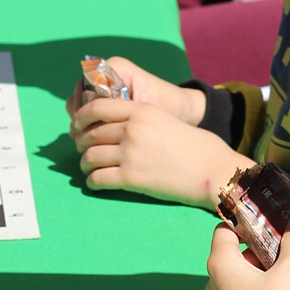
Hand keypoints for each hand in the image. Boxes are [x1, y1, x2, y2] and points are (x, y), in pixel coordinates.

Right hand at [66, 56, 205, 129]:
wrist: (180, 109)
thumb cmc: (166, 107)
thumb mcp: (143, 111)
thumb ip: (115, 115)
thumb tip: (82, 125)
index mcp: (116, 67)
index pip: (87, 86)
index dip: (84, 108)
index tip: (86, 128)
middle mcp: (107, 70)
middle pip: (79, 94)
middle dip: (80, 117)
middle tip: (82, 139)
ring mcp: (104, 82)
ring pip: (79, 102)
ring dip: (81, 122)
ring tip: (86, 141)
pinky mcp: (104, 95)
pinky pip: (85, 108)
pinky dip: (86, 123)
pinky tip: (92, 140)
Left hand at [75, 102, 248, 207]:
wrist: (212, 169)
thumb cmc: (194, 146)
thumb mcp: (164, 120)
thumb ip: (137, 119)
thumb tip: (110, 127)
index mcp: (141, 111)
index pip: (97, 107)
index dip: (81, 117)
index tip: (77, 126)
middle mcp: (132, 129)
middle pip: (90, 134)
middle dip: (81, 143)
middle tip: (83, 150)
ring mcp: (130, 154)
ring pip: (90, 157)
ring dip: (85, 164)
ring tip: (89, 168)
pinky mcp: (131, 178)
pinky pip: (97, 179)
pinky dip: (92, 182)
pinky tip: (97, 182)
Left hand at [206, 212, 289, 289]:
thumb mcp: (289, 270)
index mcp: (220, 263)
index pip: (225, 228)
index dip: (246, 219)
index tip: (271, 216)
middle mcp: (216, 281)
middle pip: (239, 251)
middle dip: (266, 244)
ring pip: (247, 274)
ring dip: (270, 267)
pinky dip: (268, 288)